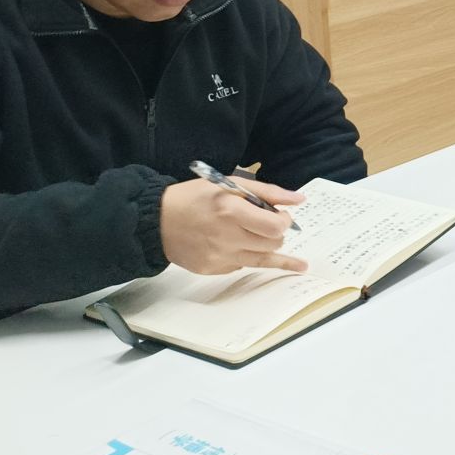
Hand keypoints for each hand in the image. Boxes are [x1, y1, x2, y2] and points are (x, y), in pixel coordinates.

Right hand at [159, 179, 307, 274]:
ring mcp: (218, 257)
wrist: (156, 220)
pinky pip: (241, 266)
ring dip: (267, 247)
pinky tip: (238, 246)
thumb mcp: (230, 184)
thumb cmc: (194, 197)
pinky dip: (245, 256)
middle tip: (268, 224)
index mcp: (231, 211)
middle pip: (273, 244)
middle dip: (276, 234)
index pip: (277, 227)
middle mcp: (226, 238)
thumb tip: (299, 200)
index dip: (285, 221)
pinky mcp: (211, 269)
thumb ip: (268, 192)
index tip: (280, 215)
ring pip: (262, 260)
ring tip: (262, 237)